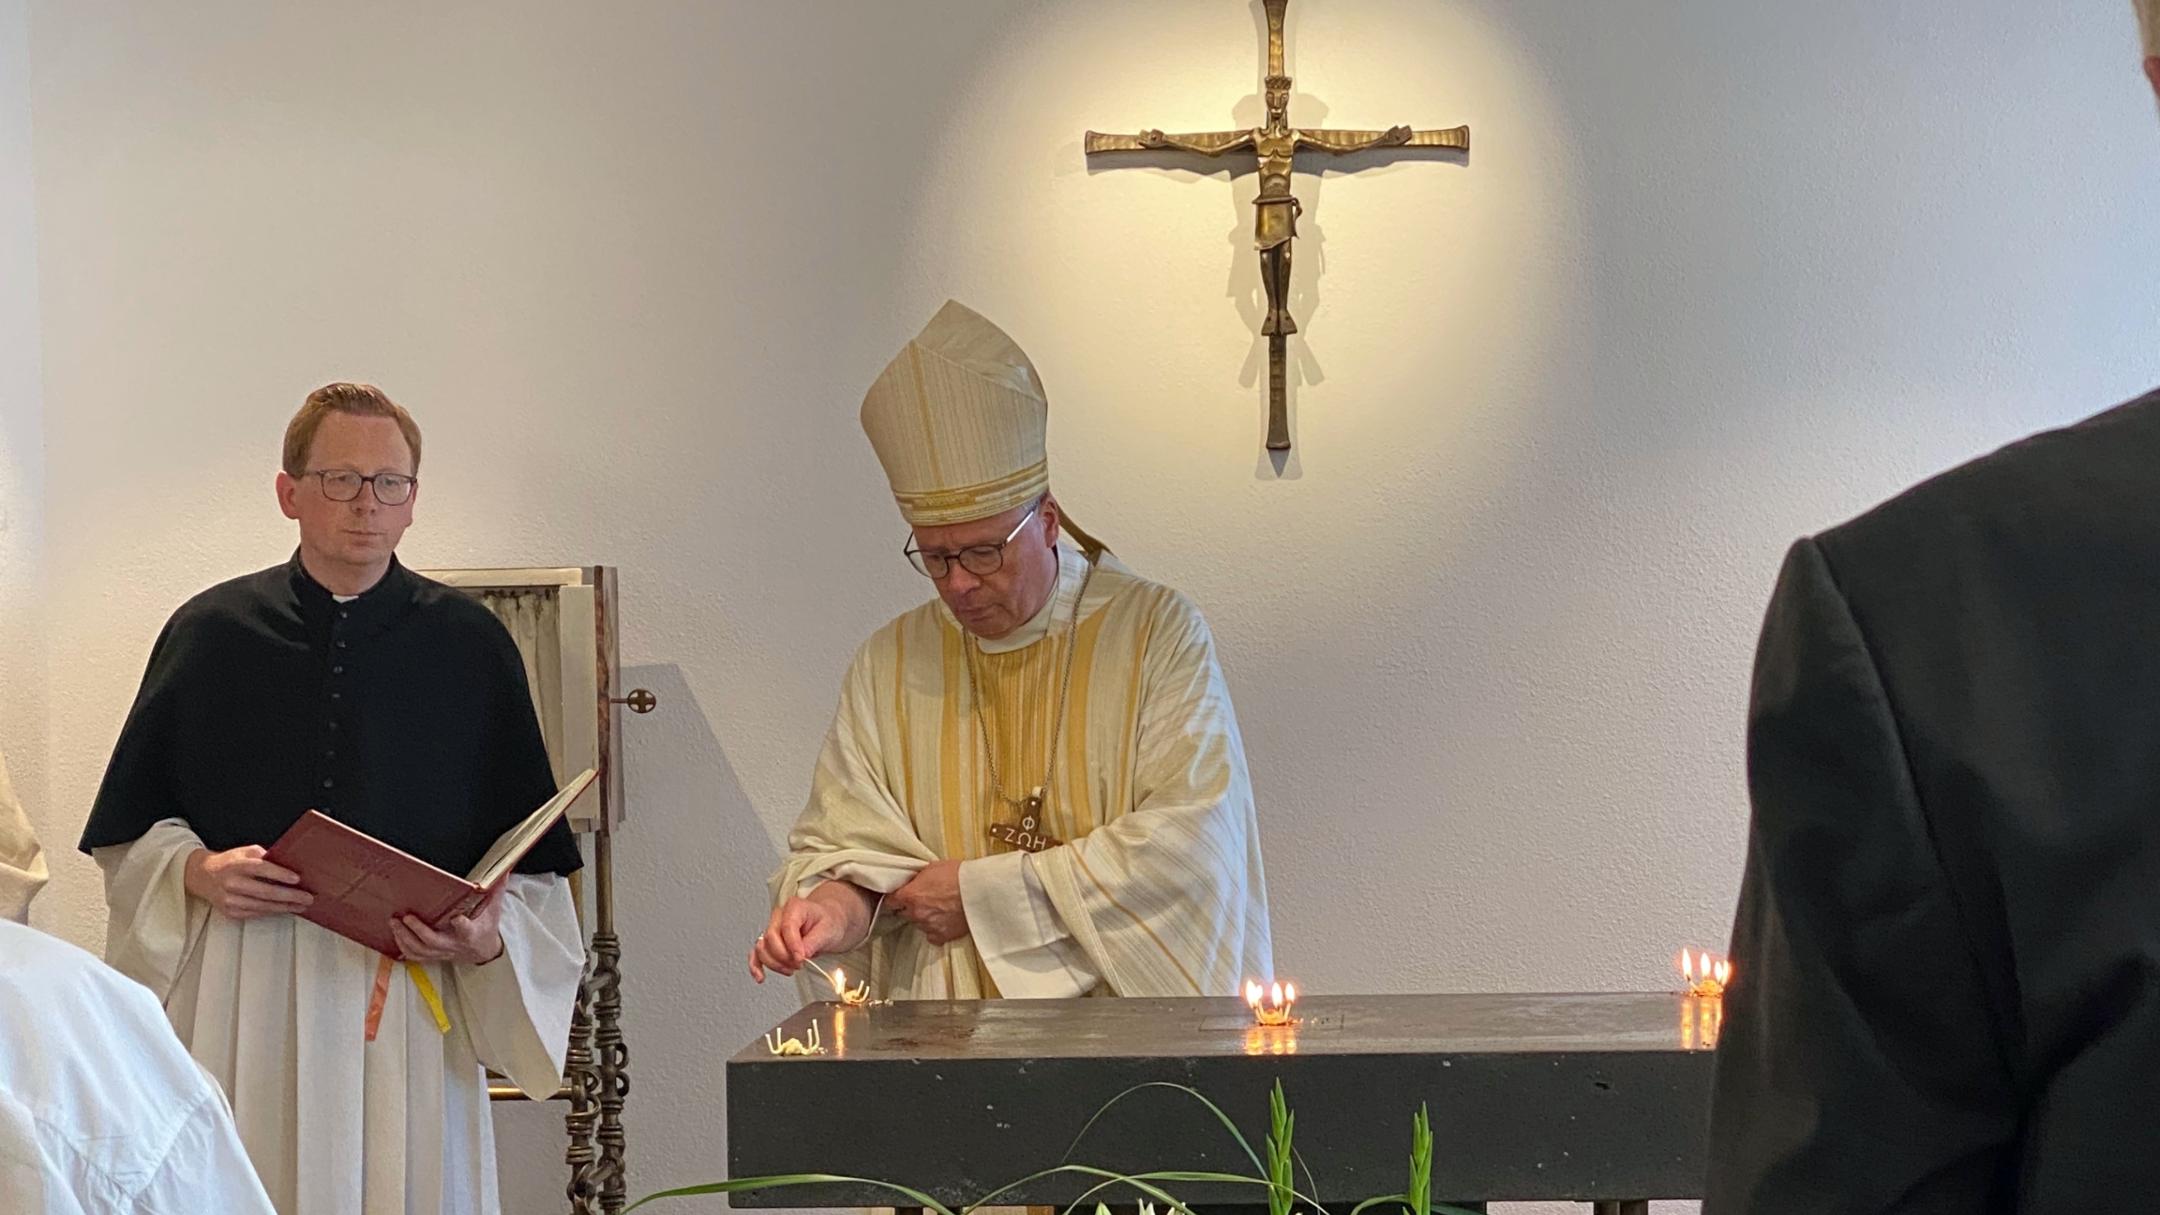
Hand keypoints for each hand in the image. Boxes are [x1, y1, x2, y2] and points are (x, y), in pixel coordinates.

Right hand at [183, 846, 313, 920]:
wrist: (202, 876)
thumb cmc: (230, 862)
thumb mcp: (245, 852)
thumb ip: (265, 856)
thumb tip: (290, 863)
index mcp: (237, 865)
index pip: (261, 869)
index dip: (280, 874)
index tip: (297, 879)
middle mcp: (232, 883)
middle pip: (265, 892)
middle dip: (289, 896)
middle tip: (308, 897)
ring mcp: (229, 899)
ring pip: (262, 906)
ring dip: (284, 907)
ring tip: (301, 906)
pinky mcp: (230, 911)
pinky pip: (255, 913)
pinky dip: (272, 912)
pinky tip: (285, 909)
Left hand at [390, 889, 504, 965]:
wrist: (483, 952)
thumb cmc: (486, 928)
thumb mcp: (494, 909)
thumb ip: (496, 889)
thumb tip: (504, 868)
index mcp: (471, 933)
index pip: (467, 930)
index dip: (461, 925)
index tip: (456, 917)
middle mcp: (454, 944)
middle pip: (433, 941)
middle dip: (418, 930)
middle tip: (407, 917)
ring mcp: (442, 952)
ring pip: (420, 950)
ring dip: (405, 938)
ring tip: (394, 923)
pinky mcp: (434, 956)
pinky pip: (415, 956)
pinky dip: (403, 947)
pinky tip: (395, 934)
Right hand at [750, 881, 872, 981]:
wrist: (828, 923)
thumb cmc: (827, 922)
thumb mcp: (828, 929)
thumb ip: (813, 942)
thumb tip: (801, 955)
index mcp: (794, 907)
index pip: (787, 927)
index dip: (792, 945)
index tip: (801, 959)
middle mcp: (779, 917)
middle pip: (771, 938)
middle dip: (785, 956)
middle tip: (800, 964)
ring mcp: (772, 929)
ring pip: (762, 948)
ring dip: (775, 963)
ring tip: (791, 968)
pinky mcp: (769, 943)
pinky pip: (756, 954)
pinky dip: (756, 966)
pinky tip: (761, 976)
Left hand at [888, 860, 968, 946]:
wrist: (981, 891)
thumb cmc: (960, 876)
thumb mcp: (933, 867)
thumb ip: (918, 878)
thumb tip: (912, 882)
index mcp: (910, 895)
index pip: (890, 902)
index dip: (895, 898)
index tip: (899, 897)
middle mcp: (915, 913)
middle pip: (904, 914)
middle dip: (910, 907)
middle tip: (924, 900)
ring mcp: (928, 926)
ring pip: (918, 924)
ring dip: (924, 918)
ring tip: (940, 908)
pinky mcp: (942, 936)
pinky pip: (932, 936)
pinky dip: (936, 929)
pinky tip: (945, 920)